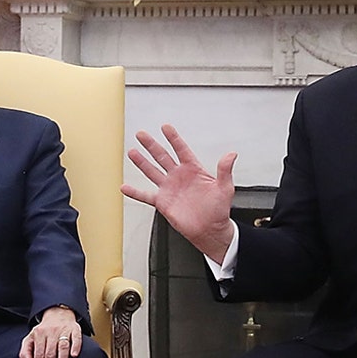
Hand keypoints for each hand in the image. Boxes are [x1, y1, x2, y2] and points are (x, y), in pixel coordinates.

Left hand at [19, 305, 81, 357]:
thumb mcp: (31, 338)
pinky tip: (74, 355)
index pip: (38, 354)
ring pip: (62, 346)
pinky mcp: (75, 329)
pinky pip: (76, 338)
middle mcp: (51, 331)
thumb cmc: (44, 331)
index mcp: (39, 334)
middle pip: (50, 352)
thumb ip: (26, 351)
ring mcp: (64, 330)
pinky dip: (76, 346)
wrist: (58, 313)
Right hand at [122, 125, 237, 263]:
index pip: (181, 150)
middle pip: (162, 157)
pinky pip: (146, 195)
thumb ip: (225, 171)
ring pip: (152, 171)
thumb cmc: (219, 210)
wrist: (210, 230)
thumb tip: (231, 155)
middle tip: (141, 135)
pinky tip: (125, 187)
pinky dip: (135, 192)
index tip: (165, 127)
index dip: (173, 138)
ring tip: (132, 152)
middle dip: (151, 145)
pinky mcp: (163, 202)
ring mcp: (169, 188)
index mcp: (193, 170)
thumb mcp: (225, 189)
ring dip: (142, 162)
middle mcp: (179, 177)